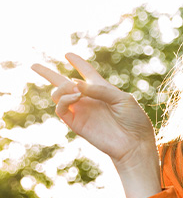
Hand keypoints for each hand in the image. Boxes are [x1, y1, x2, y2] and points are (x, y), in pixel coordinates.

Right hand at [32, 53, 160, 197]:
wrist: (134, 143)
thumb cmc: (134, 121)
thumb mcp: (122, 99)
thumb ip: (100, 90)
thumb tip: (75, 83)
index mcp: (103, 90)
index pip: (87, 73)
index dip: (78, 63)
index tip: (68, 54)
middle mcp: (89, 99)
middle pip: (64, 84)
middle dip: (48, 74)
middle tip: (34, 65)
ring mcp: (81, 111)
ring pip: (58, 94)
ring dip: (62, 87)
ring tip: (75, 90)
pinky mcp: (76, 123)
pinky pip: (61, 108)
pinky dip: (64, 99)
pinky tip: (75, 96)